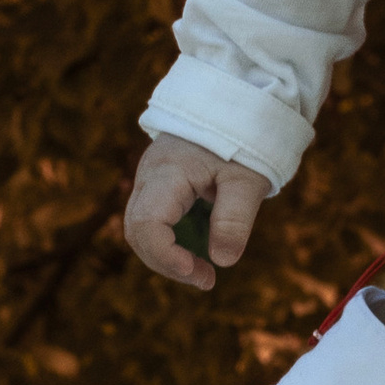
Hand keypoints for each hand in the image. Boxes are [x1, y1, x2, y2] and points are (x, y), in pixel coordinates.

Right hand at [125, 134, 272, 291]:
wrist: (231, 105)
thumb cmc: (241, 139)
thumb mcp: (247, 179)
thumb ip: (235, 219)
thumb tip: (222, 261)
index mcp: (166, 173)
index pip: (147, 224)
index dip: (165, 255)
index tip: (198, 272)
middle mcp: (148, 178)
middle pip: (137, 231)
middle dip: (166, 262)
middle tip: (206, 279)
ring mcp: (149, 182)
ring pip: (140, 230)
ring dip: (167, 256)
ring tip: (204, 272)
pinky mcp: (158, 188)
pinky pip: (152, 222)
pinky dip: (171, 243)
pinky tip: (198, 253)